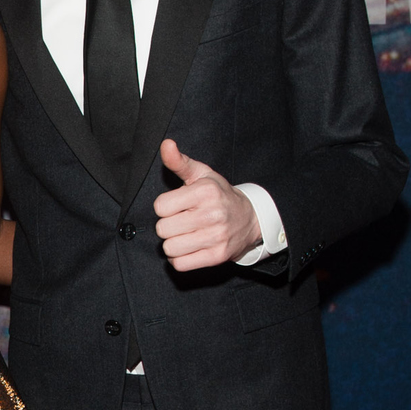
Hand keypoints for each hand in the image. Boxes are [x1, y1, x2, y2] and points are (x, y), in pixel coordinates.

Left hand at [153, 140, 260, 271]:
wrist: (250, 219)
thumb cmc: (219, 195)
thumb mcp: (202, 175)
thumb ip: (180, 162)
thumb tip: (166, 145)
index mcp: (205, 191)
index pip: (160, 207)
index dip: (165, 207)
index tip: (178, 206)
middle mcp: (212, 214)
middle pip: (163, 229)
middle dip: (168, 226)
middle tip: (182, 221)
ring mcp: (216, 237)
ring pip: (170, 248)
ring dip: (173, 244)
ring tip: (186, 234)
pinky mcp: (217, 256)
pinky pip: (180, 264)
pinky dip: (180, 259)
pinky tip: (189, 247)